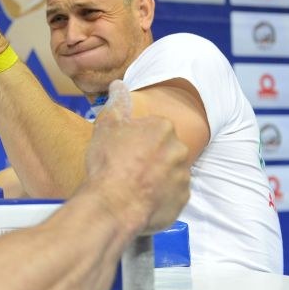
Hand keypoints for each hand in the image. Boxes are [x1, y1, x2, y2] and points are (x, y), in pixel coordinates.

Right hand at [84, 80, 189, 234]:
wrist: (114, 203)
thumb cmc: (108, 163)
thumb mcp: (105, 127)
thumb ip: (116, 104)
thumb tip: (119, 85)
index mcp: (163, 128)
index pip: (153, 128)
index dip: (137, 139)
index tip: (124, 149)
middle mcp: (179, 150)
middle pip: (165, 149)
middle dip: (151, 156)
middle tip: (129, 167)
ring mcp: (183, 176)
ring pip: (170, 172)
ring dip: (157, 176)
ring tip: (133, 185)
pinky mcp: (182, 200)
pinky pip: (172, 194)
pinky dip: (160, 196)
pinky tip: (141, 199)